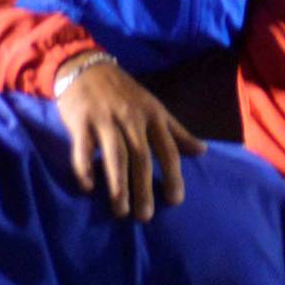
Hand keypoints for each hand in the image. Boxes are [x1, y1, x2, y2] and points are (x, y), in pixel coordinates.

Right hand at [56, 59, 204, 219]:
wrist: (86, 67)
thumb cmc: (123, 93)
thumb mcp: (153, 107)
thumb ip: (176, 131)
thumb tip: (202, 151)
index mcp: (152, 116)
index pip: (168, 149)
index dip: (173, 175)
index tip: (175, 200)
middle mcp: (131, 119)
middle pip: (141, 157)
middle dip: (144, 187)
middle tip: (145, 216)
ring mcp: (106, 120)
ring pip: (115, 156)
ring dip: (118, 185)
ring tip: (121, 211)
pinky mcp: (82, 122)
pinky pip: (83, 149)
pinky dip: (85, 169)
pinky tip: (88, 188)